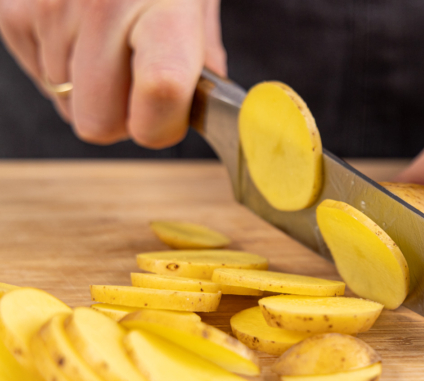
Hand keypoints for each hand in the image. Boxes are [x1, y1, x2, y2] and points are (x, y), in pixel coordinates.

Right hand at [0, 0, 225, 147]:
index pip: (161, 92)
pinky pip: (40, 77)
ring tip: (109, 41)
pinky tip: (80, 31)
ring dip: (92, 89)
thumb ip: (202, 57)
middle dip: (121, 116)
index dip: (163, 123)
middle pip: (98, 123)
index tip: (171, 114)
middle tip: (137, 82)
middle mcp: (98, 6)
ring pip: (67, 105)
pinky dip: (63, 65)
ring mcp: (45, 9)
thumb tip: (201, 109)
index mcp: (162, 5)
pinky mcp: (10, 13)